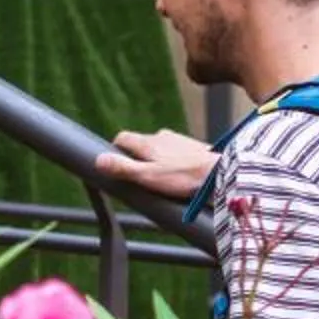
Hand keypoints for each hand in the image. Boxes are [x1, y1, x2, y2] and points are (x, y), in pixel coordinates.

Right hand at [98, 127, 214, 201]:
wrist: (221, 173)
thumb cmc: (184, 177)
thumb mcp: (148, 176)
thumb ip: (123, 168)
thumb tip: (98, 160)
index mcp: (147, 142)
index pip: (122, 138)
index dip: (115, 150)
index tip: (115, 163)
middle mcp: (162, 136)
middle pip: (141, 144)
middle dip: (137, 159)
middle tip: (139, 179)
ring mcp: (179, 140)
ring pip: (160, 149)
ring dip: (157, 161)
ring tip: (162, 182)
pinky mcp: (193, 147)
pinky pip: (176, 153)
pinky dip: (174, 163)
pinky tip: (180, 178)